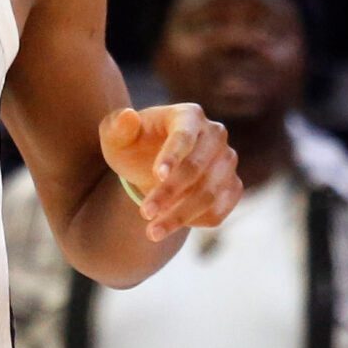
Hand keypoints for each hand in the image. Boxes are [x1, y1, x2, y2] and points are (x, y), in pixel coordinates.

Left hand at [98, 103, 240, 240]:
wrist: (149, 164)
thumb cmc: (132, 145)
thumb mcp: (116, 136)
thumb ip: (116, 127)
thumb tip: (127, 116)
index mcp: (188, 115)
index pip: (184, 136)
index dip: (172, 156)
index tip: (156, 175)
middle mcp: (215, 135)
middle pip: (196, 168)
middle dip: (169, 193)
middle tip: (144, 213)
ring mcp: (227, 161)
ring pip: (209, 194)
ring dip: (180, 215)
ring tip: (152, 232)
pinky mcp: (232, 186)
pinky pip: (219, 210)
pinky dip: (195, 221)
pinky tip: (169, 226)